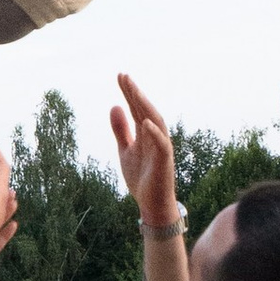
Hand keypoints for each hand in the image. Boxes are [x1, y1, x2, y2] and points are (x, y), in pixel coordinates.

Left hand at [107, 72, 180, 229]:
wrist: (151, 203)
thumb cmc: (142, 177)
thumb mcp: (125, 150)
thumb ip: (121, 130)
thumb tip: (115, 106)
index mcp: (145, 133)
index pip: (137, 108)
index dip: (129, 92)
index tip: (120, 76)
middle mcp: (155, 136)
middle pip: (146, 110)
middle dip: (135, 93)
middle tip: (124, 77)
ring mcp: (161, 147)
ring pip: (155, 122)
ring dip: (145, 106)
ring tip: (134, 92)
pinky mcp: (164, 161)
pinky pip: (162, 144)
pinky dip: (154, 133)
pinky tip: (144, 122)